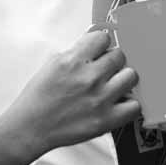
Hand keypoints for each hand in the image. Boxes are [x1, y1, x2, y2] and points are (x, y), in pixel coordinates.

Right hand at [7, 29, 140, 157]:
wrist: (31, 127)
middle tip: (105, 70)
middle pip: (120, 55)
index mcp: (73, 60)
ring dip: (123, 79)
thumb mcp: (53, 63)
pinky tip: (118, 103)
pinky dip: (129, 104)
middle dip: (113, 61)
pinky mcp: (106, 120)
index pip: (103, 37)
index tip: (99, 51)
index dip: (101, 44)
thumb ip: (77, 50)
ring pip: (131, 76)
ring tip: (113, 85)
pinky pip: (135, 106)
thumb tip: (96, 37)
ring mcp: (100, 99)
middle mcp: (88, 77)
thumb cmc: (40, 96)